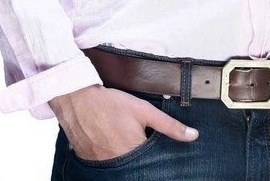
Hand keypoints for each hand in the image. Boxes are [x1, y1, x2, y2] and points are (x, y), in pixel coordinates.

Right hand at [49, 84, 198, 160]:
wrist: (77, 100)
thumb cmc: (110, 103)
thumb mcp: (144, 110)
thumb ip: (169, 125)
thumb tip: (192, 136)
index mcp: (134, 151)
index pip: (153, 164)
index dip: (156, 159)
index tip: (155, 151)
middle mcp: (118, 162)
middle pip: (137, 168)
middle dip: (140, 161)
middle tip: (136, 142)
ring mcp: (103, 165)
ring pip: (121, 168)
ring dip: (126, 159)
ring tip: (123, 142)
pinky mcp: (90, 163)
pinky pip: (106, 167)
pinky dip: (111, 159)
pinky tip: (111, 145)